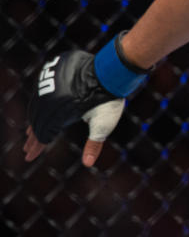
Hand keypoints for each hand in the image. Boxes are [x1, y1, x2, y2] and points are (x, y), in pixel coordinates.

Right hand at [25, 35, 145, 166]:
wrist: (113, 71)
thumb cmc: (110, 99)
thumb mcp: (104, 124)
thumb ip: (94, 144)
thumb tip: (88, 164)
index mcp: (60, 112)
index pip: (44, 133)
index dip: (37, 146)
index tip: (30, 157)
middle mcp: (52, 97)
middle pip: (38, 121)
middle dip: (33, 137)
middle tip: (28, 149)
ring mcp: (52, 84)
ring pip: (38, 107)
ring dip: (35, 121)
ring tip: (30, 134)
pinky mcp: (53, 74)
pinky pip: (42, 93)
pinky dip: (39, 105)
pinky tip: (39, 112)